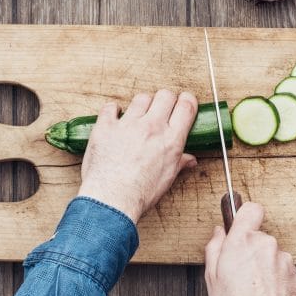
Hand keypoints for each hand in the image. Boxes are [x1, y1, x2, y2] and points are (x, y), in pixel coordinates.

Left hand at [78, 90, 198, 222]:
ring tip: (138, 116)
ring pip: (141, 98)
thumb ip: (179, 163)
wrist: (112, 199)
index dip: (187, 100)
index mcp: (171, 139)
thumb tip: (189, 160)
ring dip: (142, 104)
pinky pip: (111, 107)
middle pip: (165, 95)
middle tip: (161, 109)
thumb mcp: (167, 178)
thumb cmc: (140, 193)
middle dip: (166, 99)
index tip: (183, 102)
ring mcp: (128, 124)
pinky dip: (114, 110)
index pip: (186, 106)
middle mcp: (152, 127)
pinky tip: (115, 117)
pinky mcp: (106, 126)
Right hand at [204, 202, 295, 295]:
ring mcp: (284, 260)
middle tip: (242, 272)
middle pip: (260, 238)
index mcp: (243, 241)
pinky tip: (268, 295)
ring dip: (266, 267)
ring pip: (273, 256)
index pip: (251, 209)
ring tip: (256, 289)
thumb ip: (215, 247)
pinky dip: (278, 280)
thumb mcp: (211, 276)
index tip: (242, 224)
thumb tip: (219, 232)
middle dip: (252, 250)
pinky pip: (285, 271)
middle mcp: (266, 245)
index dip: (246, 215)